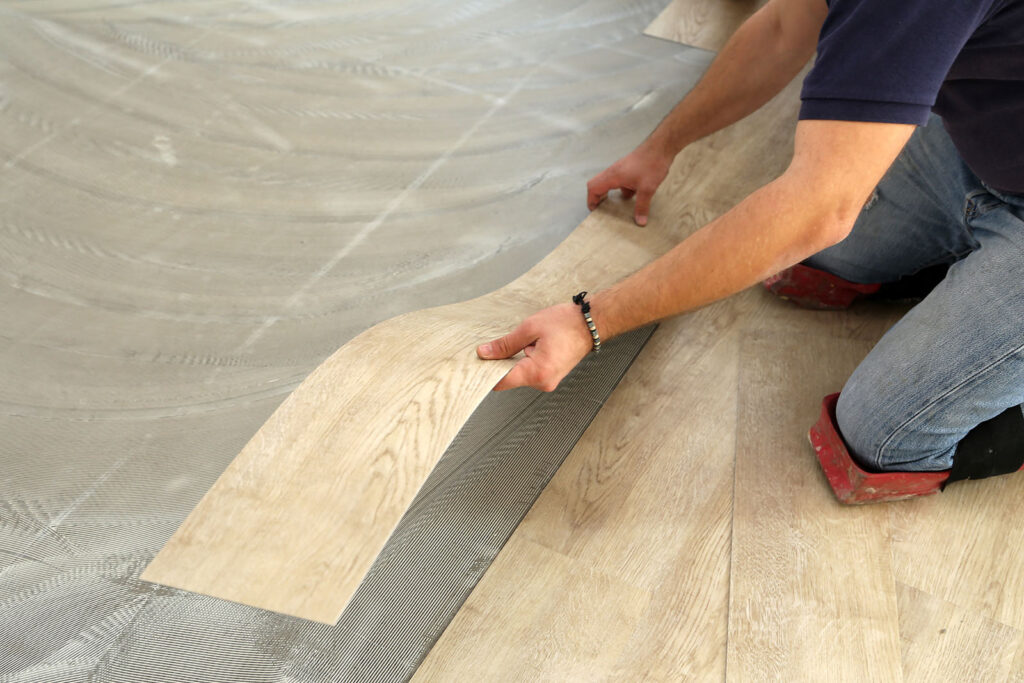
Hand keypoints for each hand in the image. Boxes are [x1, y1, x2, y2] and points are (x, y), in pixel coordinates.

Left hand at [476, 303, 593, 391]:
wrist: (591, 323)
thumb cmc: (566, 323)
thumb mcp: (529, 328)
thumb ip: (505, 344)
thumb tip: (485, 353)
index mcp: (537, 372)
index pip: (501, 382)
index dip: (487, 373)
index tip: (478, 363)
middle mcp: (543, 382)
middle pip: (510, 379)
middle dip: (501, 364)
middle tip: (497, 345)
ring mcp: (548, 381)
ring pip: (520, 375)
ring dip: (515, 360)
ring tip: (524, 341)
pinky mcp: (551, 377)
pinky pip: (530, 372)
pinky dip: (525, 361)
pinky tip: (532, 345)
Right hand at [586, 143, 671, 225]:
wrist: (661, 147)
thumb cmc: (652, 164)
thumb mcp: (647, 189)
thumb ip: (642, 206)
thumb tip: (640, 222)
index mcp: (613, 176)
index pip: (593, 188)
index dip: (591, 200)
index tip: (595, 211)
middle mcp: (613, 171)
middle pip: (596, 184)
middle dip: (597, 197)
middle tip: (602, 209)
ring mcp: (620, 169)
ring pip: (607, 182)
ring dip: (609, 193)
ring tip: (616, 206)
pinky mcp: (627, 168)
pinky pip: (618, 180)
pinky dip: (621, 189)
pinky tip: (633, 195)